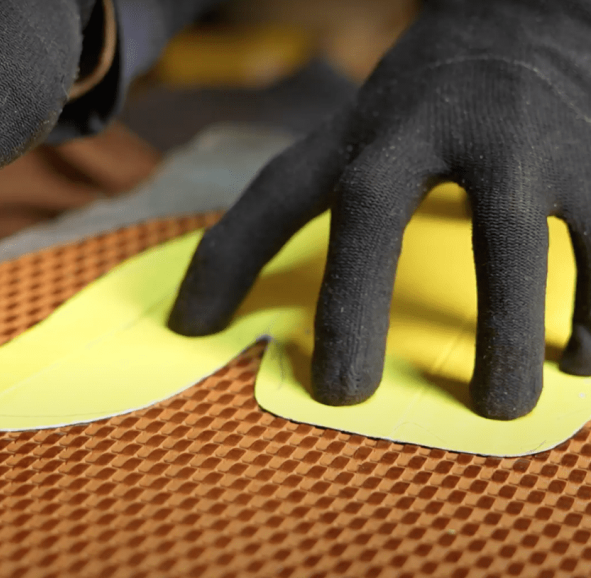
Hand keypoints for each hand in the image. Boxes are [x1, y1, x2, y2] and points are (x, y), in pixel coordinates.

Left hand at [169, 0, 590, 419]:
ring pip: (513, 240)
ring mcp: (522, 140)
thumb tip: (202, 311)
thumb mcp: (350, 138)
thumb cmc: (425, 102)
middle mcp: (432, 127)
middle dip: (355, 302)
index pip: (281, 191)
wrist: (529, 19)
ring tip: (499, 405)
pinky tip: (583, 361)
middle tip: (345, 391)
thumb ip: (288, 208)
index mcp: (368, 129)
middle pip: (374, 209)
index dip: (230, 259)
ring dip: (507, 329)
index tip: (197, 332)